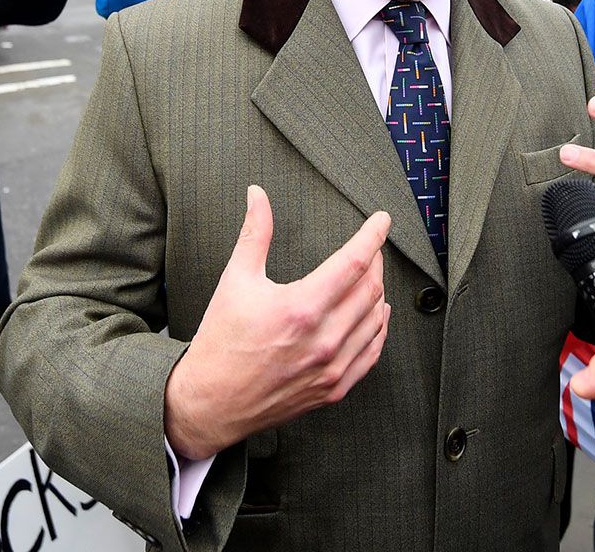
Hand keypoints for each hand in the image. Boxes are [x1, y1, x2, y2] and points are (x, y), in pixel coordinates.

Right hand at [163, 186, 390, 459]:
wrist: (212, 401)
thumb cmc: (221, 339)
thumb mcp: (235, 280)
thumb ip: (255, 233)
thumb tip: (257, 193)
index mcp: (301, 308)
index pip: (354, 262)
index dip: (371, 236)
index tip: (382, 220)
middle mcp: (323, 339)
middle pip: (370, 289)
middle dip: (375, 261)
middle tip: (371, 247)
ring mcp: (331, 368)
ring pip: (375, 320)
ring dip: (378, 292)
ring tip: (372, 275)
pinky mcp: (333, 389)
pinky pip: (371, 354)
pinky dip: (378, 329)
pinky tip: (376, 314)